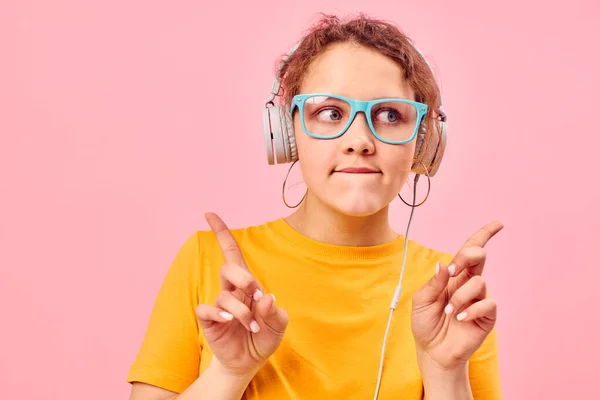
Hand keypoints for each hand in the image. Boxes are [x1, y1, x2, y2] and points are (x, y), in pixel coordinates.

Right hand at [195, 212, 288, 377]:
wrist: (249, 363)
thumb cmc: (263, 337)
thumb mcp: (278, 326)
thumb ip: (275, 312)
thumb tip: (266, 297)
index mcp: (248, 285)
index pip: (233, 253)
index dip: (222, 233)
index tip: (209, 214)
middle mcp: (231, 291)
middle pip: (230, 267)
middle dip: (244, 278)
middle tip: (256, 295)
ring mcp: (219, 305)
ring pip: (224, 293)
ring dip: (241, 310)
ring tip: (252, 326)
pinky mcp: (210, 321)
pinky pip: (206, 309)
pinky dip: (218, 312)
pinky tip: (228, 320)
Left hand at [411, 221, 503, 370]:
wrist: (432, 350)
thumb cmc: (425, 323)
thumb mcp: (421, 300)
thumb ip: (433, 282)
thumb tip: (444, 264)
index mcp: (453, 275)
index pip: (469, 251)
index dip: (483, 235)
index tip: (497, 224)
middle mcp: (468, 283)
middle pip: (478, 257)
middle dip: (469, 256)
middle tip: (454, 270)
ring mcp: (479, 299)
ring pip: (479, 282)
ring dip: (460, 296)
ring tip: (449, 312)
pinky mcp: (487, 315)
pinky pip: (487, 303)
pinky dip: (471, 309)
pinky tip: (460, 319)